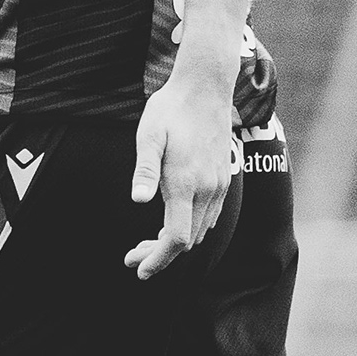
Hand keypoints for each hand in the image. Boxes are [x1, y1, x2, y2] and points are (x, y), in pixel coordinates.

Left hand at [124, 68, 234, 279]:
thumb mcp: (149, 135)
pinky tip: (173, 221)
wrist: (206, 86)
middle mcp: (207, 190)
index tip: (139, 269)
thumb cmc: (171, 109)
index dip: (158, 259)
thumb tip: (138, 200)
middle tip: (133, 257)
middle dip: (160, 255)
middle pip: (187, 241)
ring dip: (175, 242)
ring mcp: (218, 185)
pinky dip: (190, 227)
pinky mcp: (223, 178)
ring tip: (147, 243)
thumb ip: (145, 169)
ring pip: (200, 230)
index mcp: (185, 183)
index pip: (176, 239)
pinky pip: (209, 216)